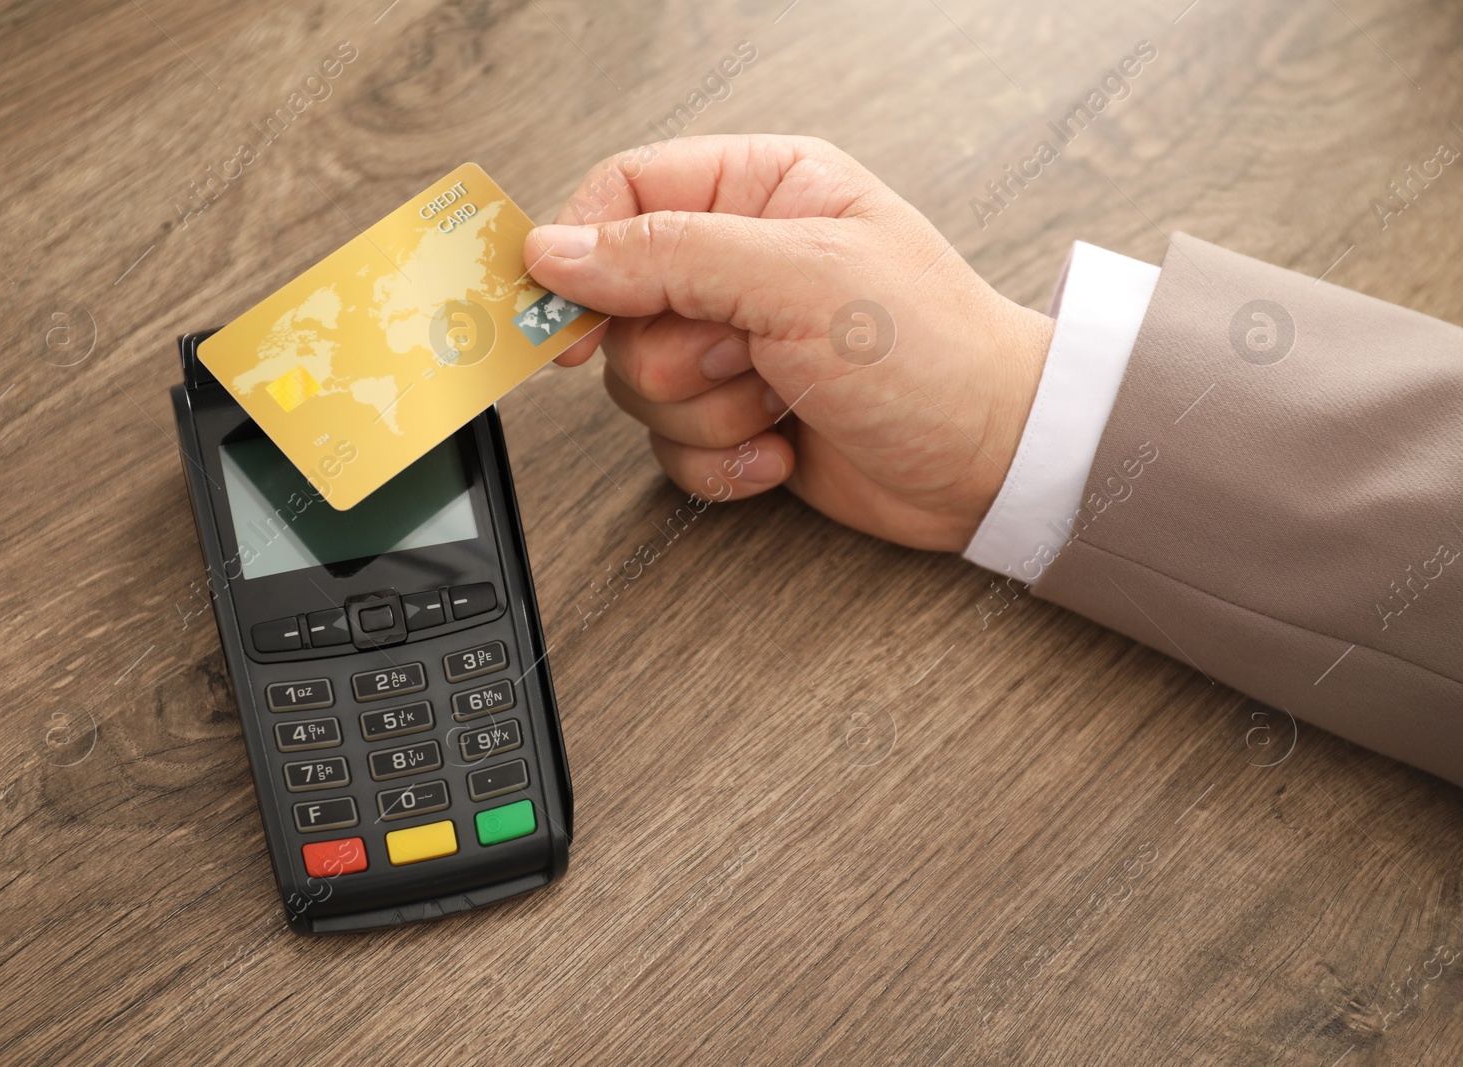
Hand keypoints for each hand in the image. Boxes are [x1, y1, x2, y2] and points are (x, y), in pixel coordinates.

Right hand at [523, 135, 1053, 551]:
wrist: (996, 461)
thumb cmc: (934, 352)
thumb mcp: (799, 278)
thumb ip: (668, 254)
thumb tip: (556, 251)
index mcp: (761, 190)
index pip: (624, 194)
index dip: (582, 253)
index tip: (568, 316)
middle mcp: (741, 262)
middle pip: (620, 305)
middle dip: (679, 354)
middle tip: (750, 355)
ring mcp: (738, 343)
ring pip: (642, 384)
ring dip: (708, 413)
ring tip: (781, 401)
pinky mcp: (740, 417)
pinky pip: (673, 446)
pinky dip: (723, 462)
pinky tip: (783, 449)